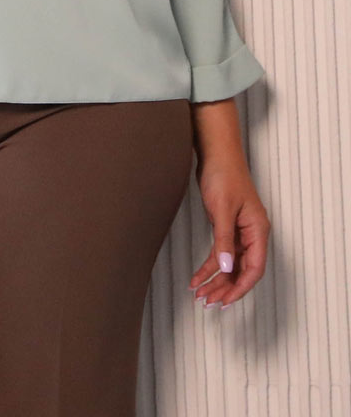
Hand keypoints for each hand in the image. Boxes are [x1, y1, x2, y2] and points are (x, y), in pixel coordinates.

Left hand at [189, 158, 270, 308]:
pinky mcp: (226, 227)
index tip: (225, 302)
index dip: (240, 288)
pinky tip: (197, 277)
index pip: (254, 269)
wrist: (215, 153)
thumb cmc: (224, 175)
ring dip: (216, 280)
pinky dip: (209, 266)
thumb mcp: (222, 209)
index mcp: (258, 230)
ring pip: (230, 264)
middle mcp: (252, 234)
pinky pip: (220, 253)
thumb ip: (223, 240)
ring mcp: (239, 231)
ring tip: (201, 296)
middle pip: (242, 270)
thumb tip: (225, 268)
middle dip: (226, 288)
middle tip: (208, 303)